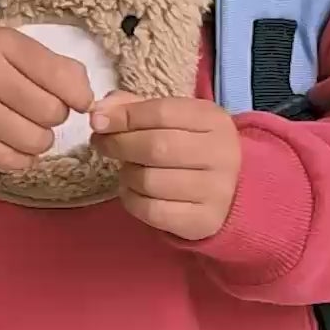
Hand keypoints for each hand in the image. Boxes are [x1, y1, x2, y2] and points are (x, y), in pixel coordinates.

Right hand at [0, 28, 92, 170]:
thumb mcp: (9, 48)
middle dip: (54, 117)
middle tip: (37, 111)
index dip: (78, 96)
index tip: (76, 102)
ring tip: (24, 128)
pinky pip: (12, 161)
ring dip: (39, 140)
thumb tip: (88, 99)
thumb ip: (54, 66)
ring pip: (35, 141)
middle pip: (51, 113)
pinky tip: (11, 144)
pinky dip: (21, 158)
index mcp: (1, 43)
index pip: (61, 78)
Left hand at [91, 94, 242, 240]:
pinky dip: (131, 200)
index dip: (125, 116)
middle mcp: (221, 154)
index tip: (98, 121)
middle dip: (119, 144)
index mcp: (214, 121)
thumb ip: (136, 109)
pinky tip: (133, 191)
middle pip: (156, 147)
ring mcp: (215, 190)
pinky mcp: (203, 220)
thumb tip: (100, 112)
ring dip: (127, 174)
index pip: (162, 112)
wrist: (231, 193)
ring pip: (150, 181)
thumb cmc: (193, 149)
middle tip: (102, 144)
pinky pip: (152, 211)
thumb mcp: (174, 121)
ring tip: (126, 169)